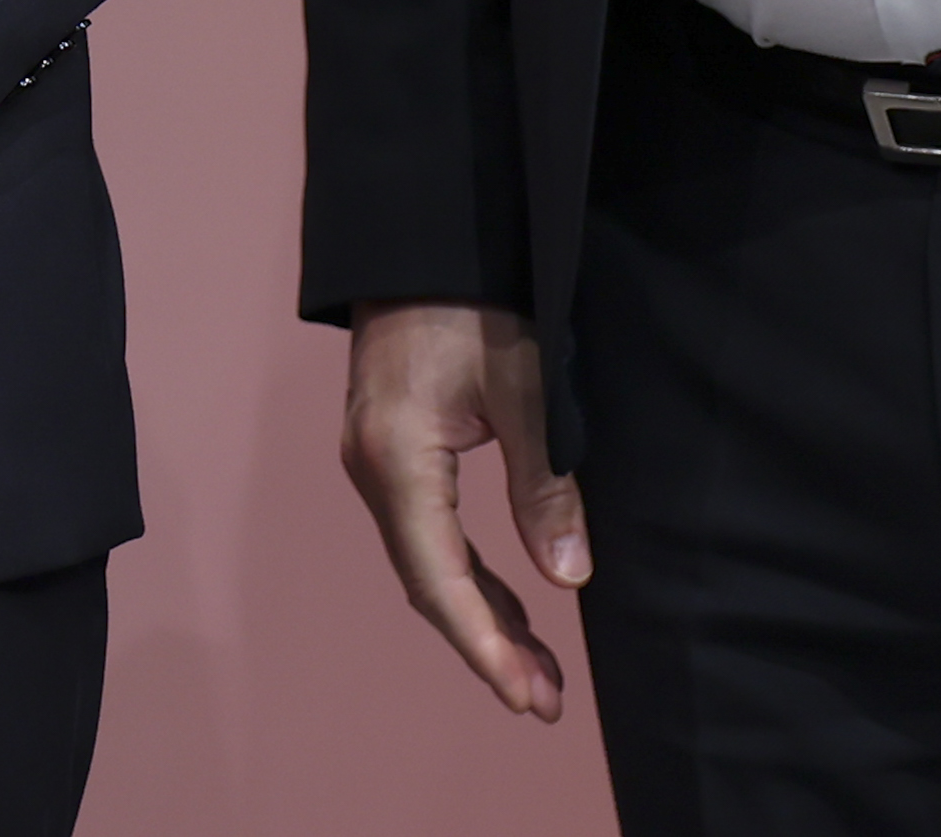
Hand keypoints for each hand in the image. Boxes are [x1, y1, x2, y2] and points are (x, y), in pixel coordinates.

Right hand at [341, 300, 586, 722]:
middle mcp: (372, 470)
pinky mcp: (391, 451)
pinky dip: (468, 577)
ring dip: (480, 617)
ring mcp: (376, 462)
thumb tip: (568, 578)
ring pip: (427, 563)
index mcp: (397, 459)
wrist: (419, 238)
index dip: (484, 643)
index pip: (439, 578)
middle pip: (428, 583)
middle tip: (545, 701)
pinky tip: (508, 603)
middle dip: (486, 645)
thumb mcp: (525, 389)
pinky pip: (427, 534)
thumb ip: (545, 485)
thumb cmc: (474, 302)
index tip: (526, 695)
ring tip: (537, 671)